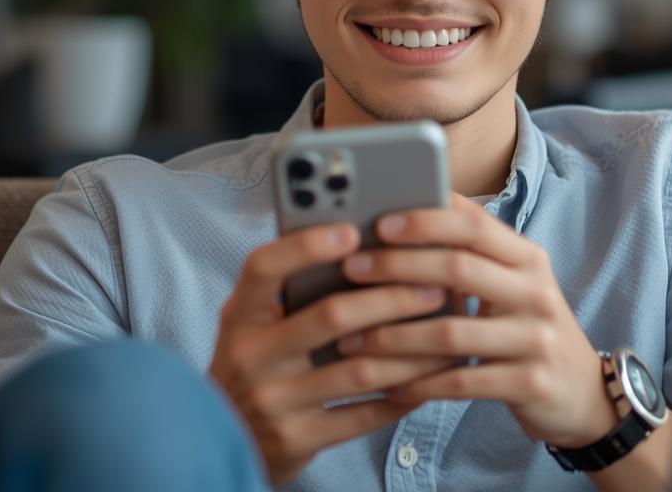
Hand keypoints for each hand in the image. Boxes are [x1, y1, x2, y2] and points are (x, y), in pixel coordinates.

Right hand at [207, 222, 454, 485]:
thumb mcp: (254, 324)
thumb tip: (364, 246)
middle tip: (433, 287)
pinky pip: (362, 416)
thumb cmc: (255, 363)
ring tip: (444, 334)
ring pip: (358, 370)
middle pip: (330, 316)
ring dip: (410, 352)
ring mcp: (273, 400)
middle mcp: (250, 355)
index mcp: (239, 315)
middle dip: (391, 299)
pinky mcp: (296, 439)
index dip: (305, 247)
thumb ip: (291, 290)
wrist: (226, 440)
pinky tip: (426, 382)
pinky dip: (400, 397)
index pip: (264, 268)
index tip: (352, 231)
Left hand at [335, 194, 619, 448]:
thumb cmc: (527, 329)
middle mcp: (536, 292)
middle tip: (350, 270)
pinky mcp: (529, 383)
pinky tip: (388, 384)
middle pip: (458, 269)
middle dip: (397, 267)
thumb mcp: (512, 284)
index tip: (378, 223)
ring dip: (393, 335)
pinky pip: (461, 382)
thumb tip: (407, 213)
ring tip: (351, 339)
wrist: (581, 394)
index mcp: (528, 258)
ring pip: (450, 332)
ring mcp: (536, 339)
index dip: (425, 220)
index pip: (474, 225)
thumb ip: (471, 255)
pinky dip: (418, 383)